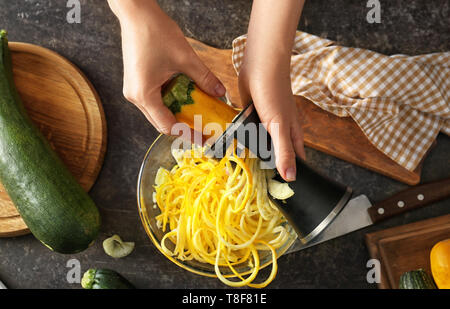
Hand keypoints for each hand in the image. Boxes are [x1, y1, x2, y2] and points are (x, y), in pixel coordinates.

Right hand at [108, 0, 225, 133]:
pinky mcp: (136, 82)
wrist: (136, 13)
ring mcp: (133, 90)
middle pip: (161, 122)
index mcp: (144, 94)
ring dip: (176, 115)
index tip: (203, 138)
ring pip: (157, 112)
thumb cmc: (155, 32)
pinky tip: (185, 99)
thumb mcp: (186, 58)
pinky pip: (154, 101)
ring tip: (196, 115)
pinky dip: (169, 103)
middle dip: (183, 127)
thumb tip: (221, 93)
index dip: (187, 134)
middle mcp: (134, 96)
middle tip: (203, 129)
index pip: (167, 125)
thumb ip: (204, 78)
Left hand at [238, 0, 304, 181]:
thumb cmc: (274, 94)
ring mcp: (264, 124)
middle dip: (266, 169)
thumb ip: (284, 151)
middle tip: (252, 188)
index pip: (294, 162)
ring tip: (237, 173)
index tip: (279, 194)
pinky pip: (246, 133)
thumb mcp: (279, 126)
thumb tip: (290, 178)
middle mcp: (278, 132)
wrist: (260, 65)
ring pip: (259, 145)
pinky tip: (230, 150)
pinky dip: (241, 141)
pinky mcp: (250, 116)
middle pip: (274, 156)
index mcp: (290, 136)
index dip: (288, 177)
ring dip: (251, 155)